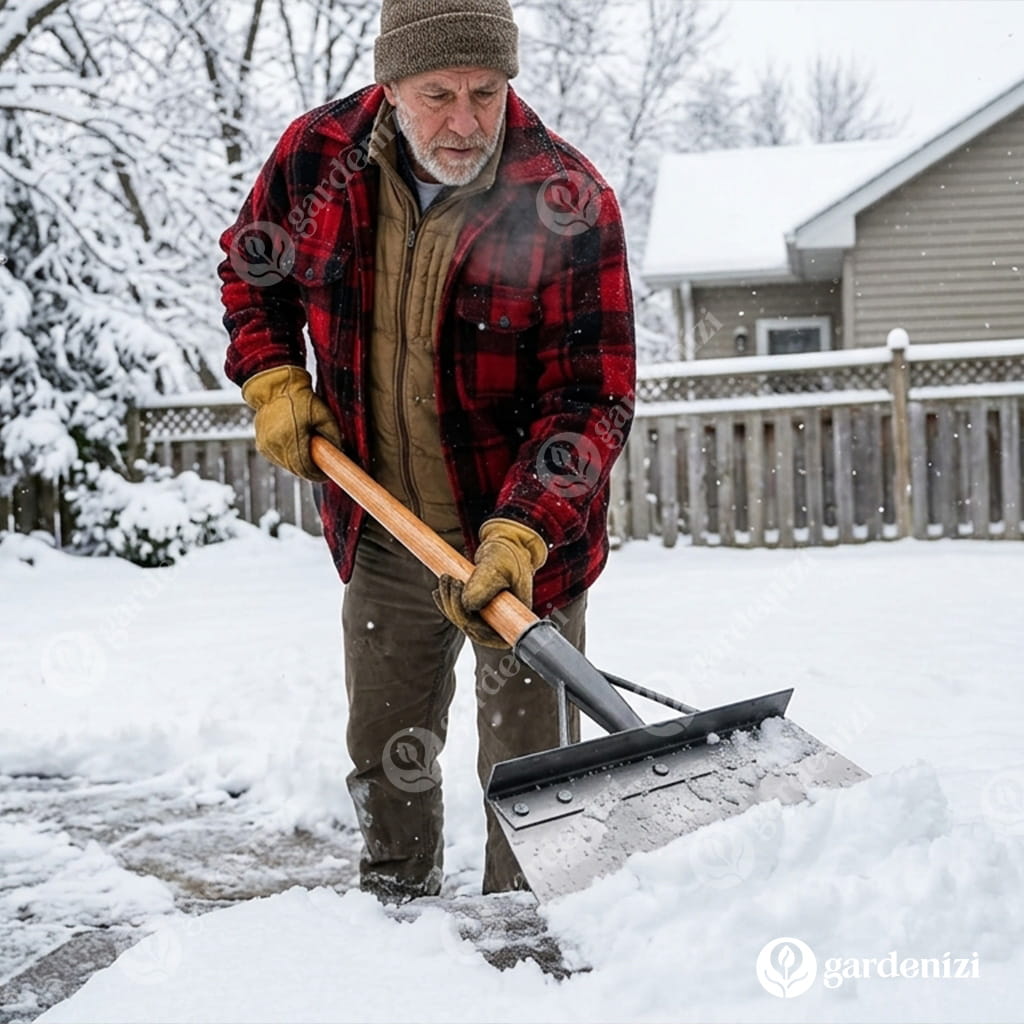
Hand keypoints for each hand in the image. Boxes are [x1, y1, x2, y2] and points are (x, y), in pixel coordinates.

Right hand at [241, 365, 342, 480]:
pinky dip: (289, 457)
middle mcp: (275, 445)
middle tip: (321, 467)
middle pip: (296, 470)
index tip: (326, 475)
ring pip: (287, 466)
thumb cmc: (303, 400)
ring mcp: (266, 446)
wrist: (277, 388)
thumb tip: (339, 455)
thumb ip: (333, 437)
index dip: (317, 475)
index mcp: (291, 438)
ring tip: (308, 450)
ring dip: (299, 464)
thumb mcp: (325, 416)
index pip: (306, 469)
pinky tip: (295, 445)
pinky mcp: (261, 445)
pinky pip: (279, 458)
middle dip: (309, 471)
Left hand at [434, 518, 546, 647]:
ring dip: (448, 602)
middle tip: (449, 580)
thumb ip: (485, 583)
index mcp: (516, 618)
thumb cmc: (507, 555)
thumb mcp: (498, 565)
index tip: (465, 604)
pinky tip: (439, 591)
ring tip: (445, 577)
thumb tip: (467, 604)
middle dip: (455, 608)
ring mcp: (491, 618)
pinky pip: (459, 613)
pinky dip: (447, 602)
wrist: (506, 546)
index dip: (475, 628)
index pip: (494, 637)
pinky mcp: (479, 610)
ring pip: (463, 621)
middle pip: (474, 630)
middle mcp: (504, 623)